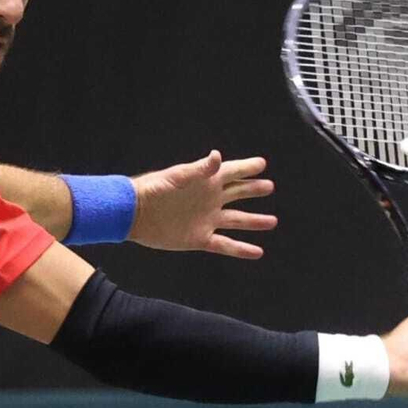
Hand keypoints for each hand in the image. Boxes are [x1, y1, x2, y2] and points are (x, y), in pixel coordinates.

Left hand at [128, 150, 276, 258]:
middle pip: (238, 194)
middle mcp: (210, 199)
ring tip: (271, 221)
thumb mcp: (177, 177)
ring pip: (236, 220)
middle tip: (269, 186)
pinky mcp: (200, 238)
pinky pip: (225, 244)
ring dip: (254, 221)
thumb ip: (199, 169)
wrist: (136, 214)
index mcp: (206, 181)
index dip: (246, 167)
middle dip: (253, 190)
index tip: (262, 164)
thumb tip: (217, 155)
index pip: (232, 172)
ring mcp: (207, 219)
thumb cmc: (154, 190)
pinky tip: (257, 252)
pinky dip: (241, 249)